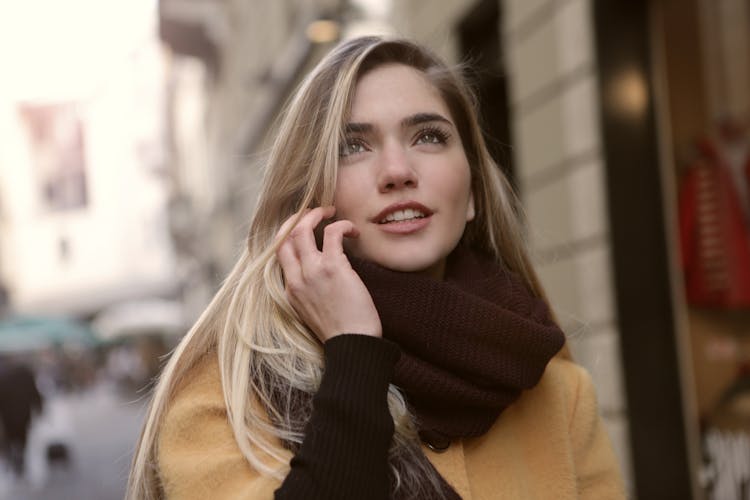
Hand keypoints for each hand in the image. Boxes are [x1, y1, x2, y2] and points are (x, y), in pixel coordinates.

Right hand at [275, 206, 381, 341]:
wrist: (353, 345)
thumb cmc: (341, 331)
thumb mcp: (312, 312)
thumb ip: (308, 291)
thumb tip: (318, 272)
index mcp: (290, 290)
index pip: (279, 252)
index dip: (289, 233)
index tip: (302, 226)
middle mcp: (297, 279)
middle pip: (284, 236)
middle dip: (298, 218)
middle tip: (315, 212)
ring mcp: (313, 272)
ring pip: (302, 229)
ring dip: (316, 214)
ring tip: (331, 211)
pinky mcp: (334, 268)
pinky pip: (333, 233)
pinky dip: (343, 225)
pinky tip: (353, 231)